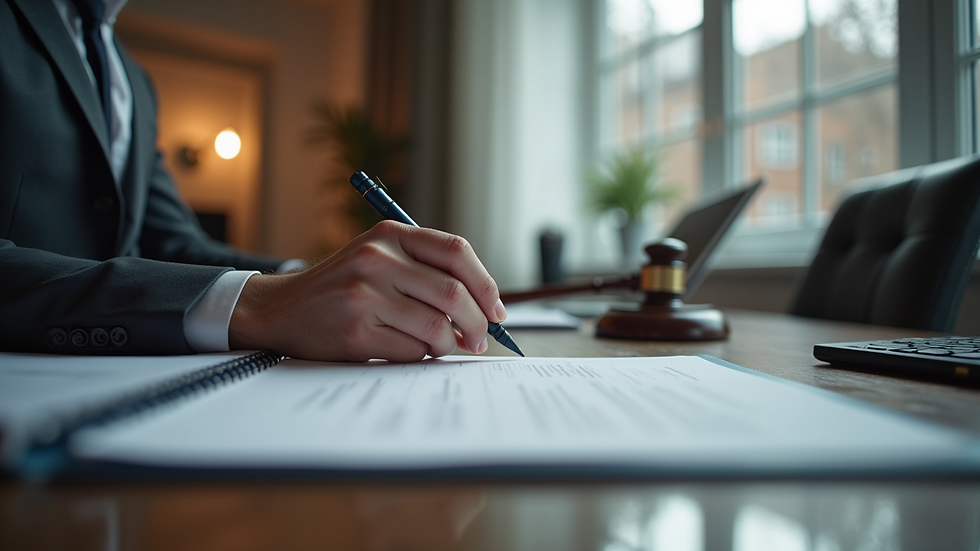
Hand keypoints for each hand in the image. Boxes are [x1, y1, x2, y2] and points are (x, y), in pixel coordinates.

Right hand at [228, 221, 506, 361]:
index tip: (497, 310)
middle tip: (480, 339)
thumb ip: (426, 269)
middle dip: (477, 323)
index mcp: (389, 235)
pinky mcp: (355, 332)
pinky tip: (410, 351)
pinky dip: (421, 356)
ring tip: (445, 347)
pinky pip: (412, 351)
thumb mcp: (379, 257)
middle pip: (453, 293)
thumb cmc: (344, 286)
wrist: (282, 309)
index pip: (456, 252)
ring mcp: (364, 296)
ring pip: (436, 328)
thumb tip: (486, 306)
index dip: (486, 284)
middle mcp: (376, 259)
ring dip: (450, 345)